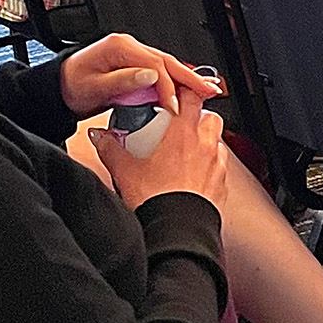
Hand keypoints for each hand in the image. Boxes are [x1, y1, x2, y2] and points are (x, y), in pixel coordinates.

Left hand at [60, 33, 222, 117]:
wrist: (58, 88)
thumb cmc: (71, 86)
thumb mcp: (94, 86)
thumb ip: (123, 81)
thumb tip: (150, 77)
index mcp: (119, 47)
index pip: (154, 65)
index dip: (167, 87)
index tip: (173, 106)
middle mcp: (129, 47)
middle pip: (167, 61)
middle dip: (190, 77)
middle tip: (210, 90)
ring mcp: (133, 55)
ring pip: (168, 65)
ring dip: (188, 78)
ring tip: (208, 89)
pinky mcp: (135, 65)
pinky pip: (161, 71)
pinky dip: (177, 80)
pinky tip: (190, 87)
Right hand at [87, 89, 229, 214]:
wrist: (177, 231)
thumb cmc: (156, 200)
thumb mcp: (124, 171)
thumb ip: (110, 148)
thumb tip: (100, 137)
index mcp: (183, 134)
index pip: (191, 97)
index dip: (185, 92)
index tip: (176, 95)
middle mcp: (205, 145)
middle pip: (210, 117)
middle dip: (198, 117)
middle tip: (180, 125)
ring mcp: (217, 165)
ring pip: (218, 142)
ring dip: (206, 142)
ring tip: (186, 152)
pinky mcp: (222, 185)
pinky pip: (220, 168)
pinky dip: (210, 167)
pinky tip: (195, 176)